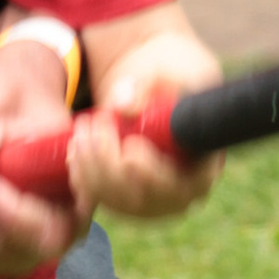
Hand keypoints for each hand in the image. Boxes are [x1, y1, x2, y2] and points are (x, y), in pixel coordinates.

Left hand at [74, 24, 226, 219]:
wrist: (157, 92)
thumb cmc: (171, 82)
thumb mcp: (166, 75)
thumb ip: (147, 85)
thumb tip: (120, 106)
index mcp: (204, 168)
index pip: (185, 186)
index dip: (155, 174)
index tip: (131, 148)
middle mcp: (180, 194)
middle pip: (144, 198)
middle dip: (112, 166)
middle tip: (95, 127)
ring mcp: (152, 202)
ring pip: (118, 201)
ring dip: (92, 170)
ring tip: (81, 134)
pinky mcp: (126, 201)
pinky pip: (102, 200)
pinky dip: (84, 179)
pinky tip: (75, 153)